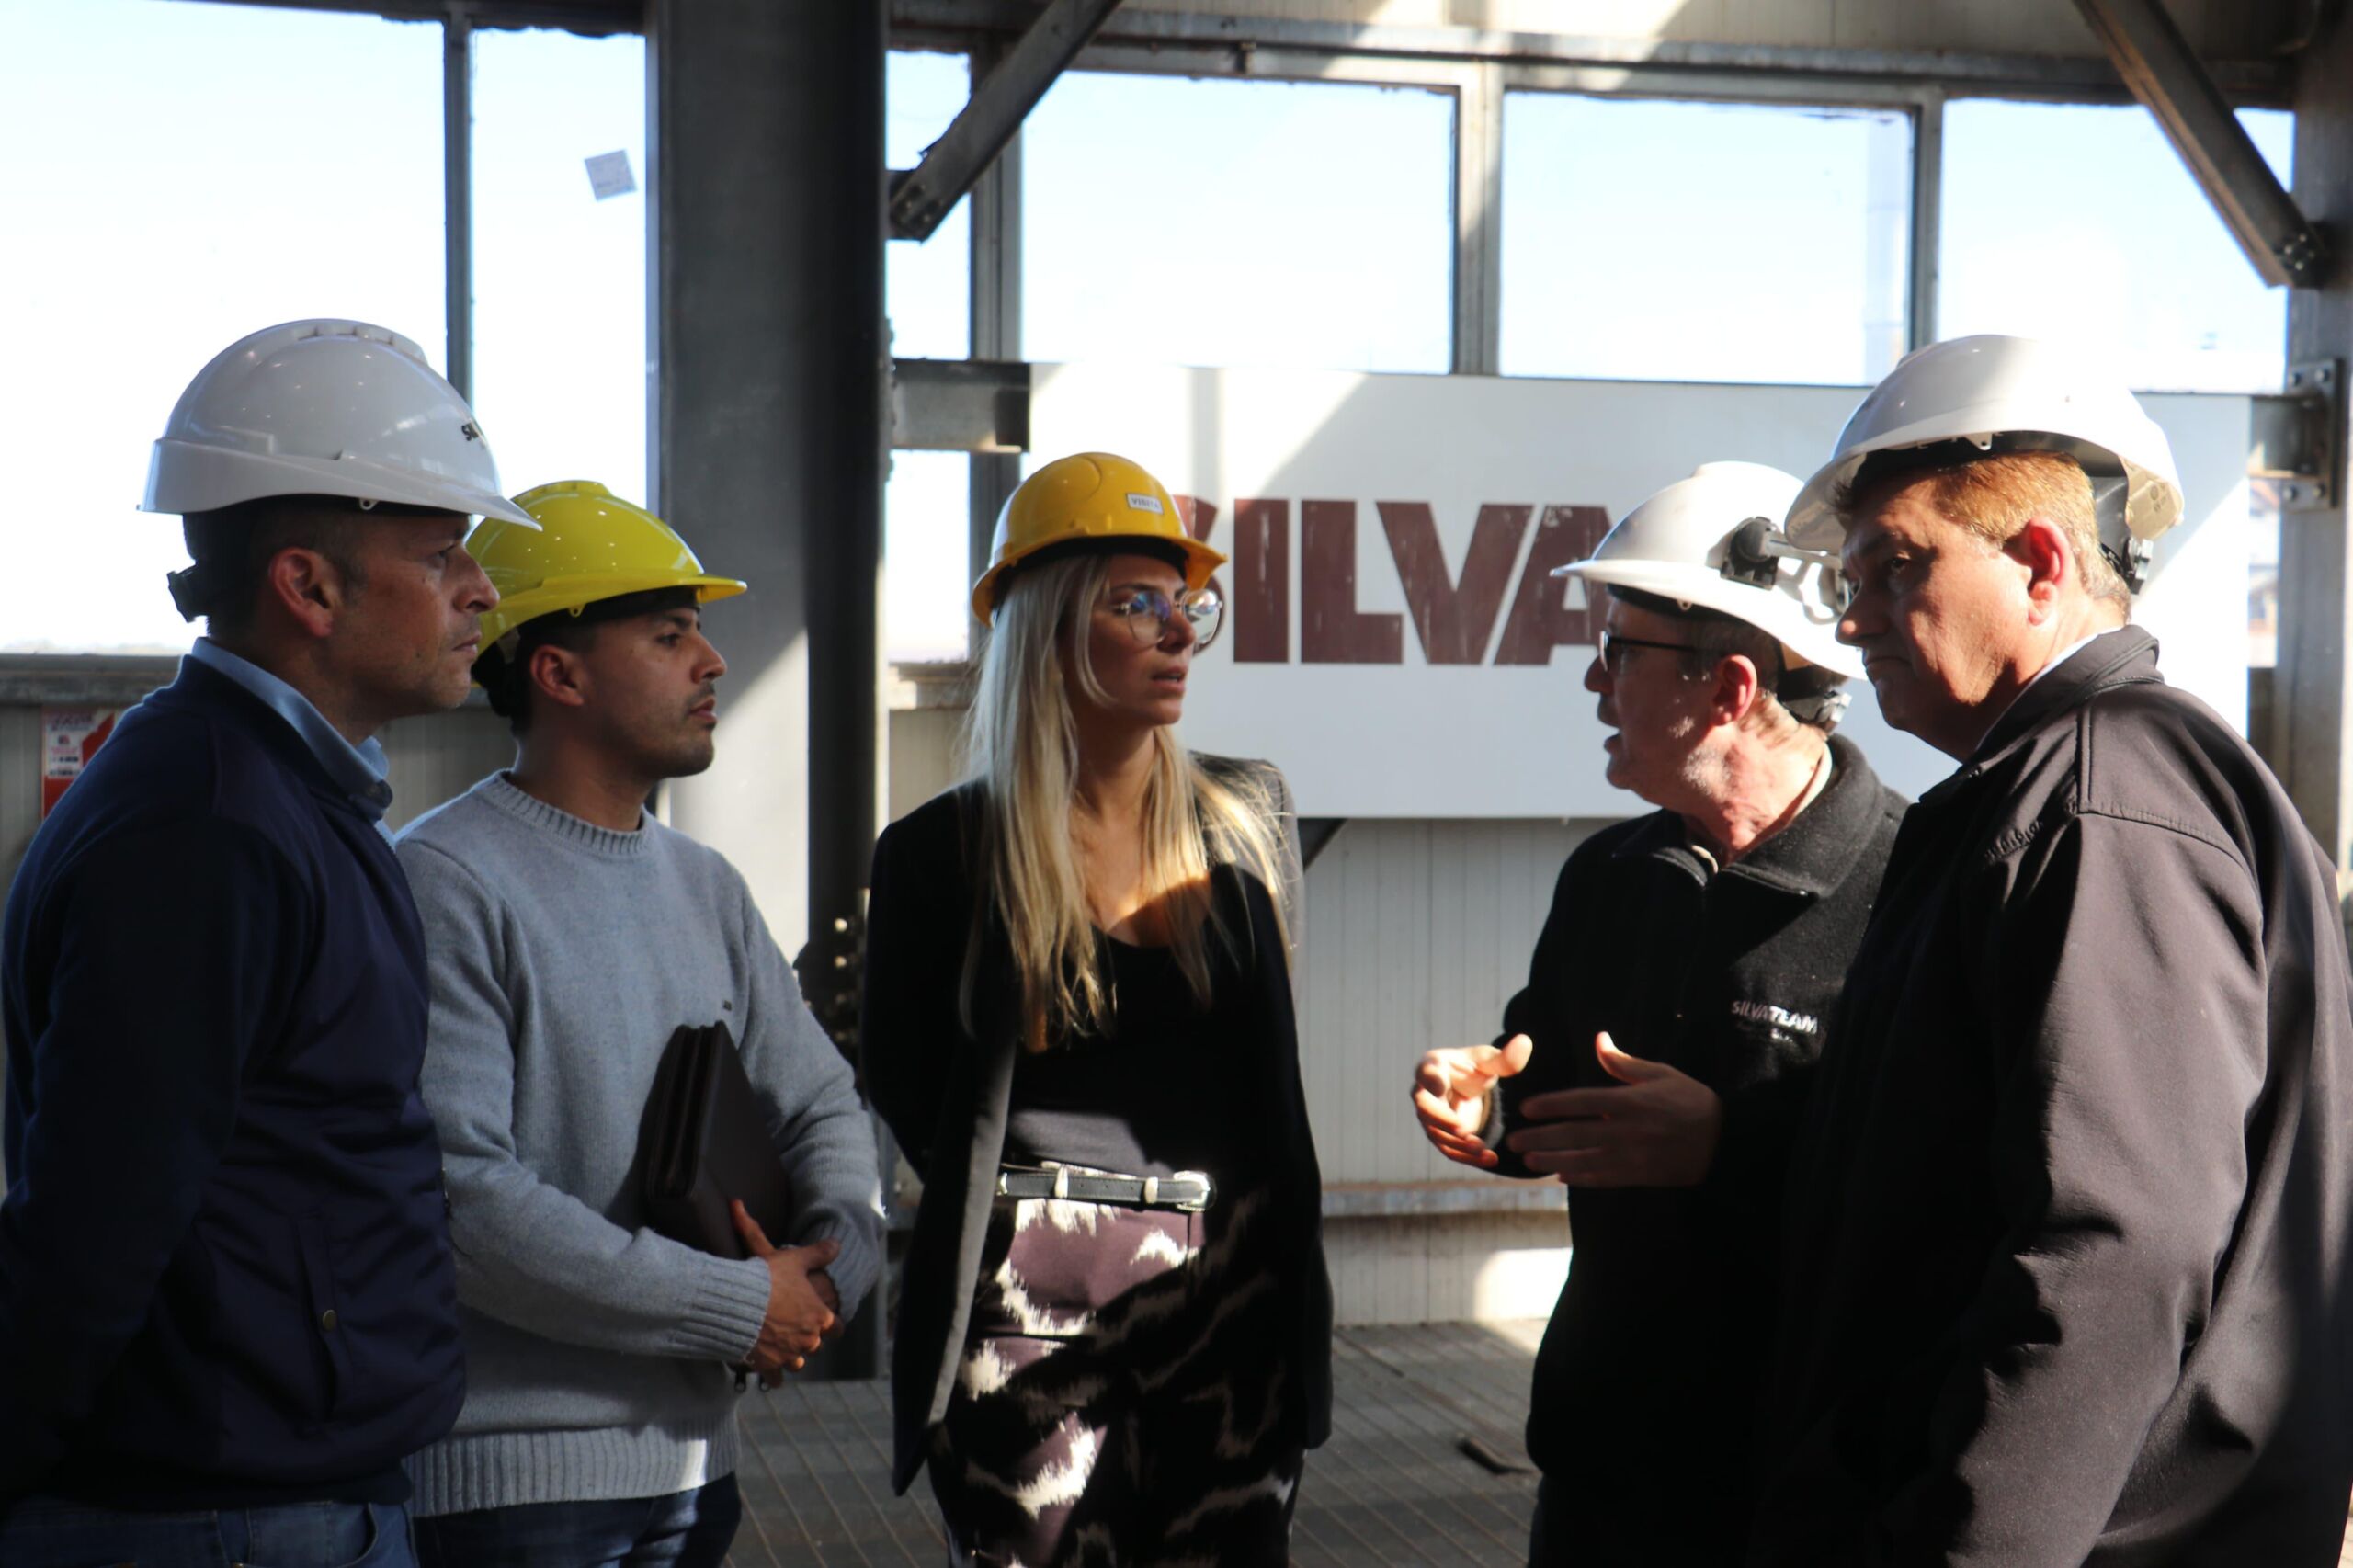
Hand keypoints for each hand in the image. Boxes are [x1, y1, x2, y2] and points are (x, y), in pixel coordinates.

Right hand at [732, 1200, 839, 1374]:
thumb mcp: (794, 1260)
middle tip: (800, 1333)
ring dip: (792, 1357)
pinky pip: (775, 1378)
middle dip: (809, 1340)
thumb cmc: (767, 1279)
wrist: (735, 1304)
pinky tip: (769, 1371)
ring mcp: (788, 1355)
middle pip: (816, 1346)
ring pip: (797, 1363)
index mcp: (819, 1317)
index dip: (832, 1325)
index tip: (828, 1324)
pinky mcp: (768, 1365)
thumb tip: (837, 1244)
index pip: (836, 1327)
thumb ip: (818, 1254)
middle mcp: (808, 1340)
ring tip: (783, 1350)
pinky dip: (772, 1375)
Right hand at [1411, 1035, 1533, 1168]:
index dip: (1430, 1079)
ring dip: (1458, 1144)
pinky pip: (1449, 1150)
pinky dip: (1468, 1158)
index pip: (1427, 1072)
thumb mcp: (1491, 1062)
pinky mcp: (1440, 1136)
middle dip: (1441, 1119)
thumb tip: (1526, 1041)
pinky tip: (1491, 1159)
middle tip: (1462, 1128)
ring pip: (1436, 1133)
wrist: (1467, 1090)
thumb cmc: (1474, 1069)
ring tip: (1483, 1148)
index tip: (1438, 1086)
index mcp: (1434, 1067)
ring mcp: (1429, 1118)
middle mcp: (1425, 1093)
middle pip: (1424, 1107)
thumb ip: (1506, 1057)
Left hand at [1506, 1032, 1721, 1187]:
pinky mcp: (1640, 1175)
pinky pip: (1604, 1178)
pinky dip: (1581, 1178)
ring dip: (1553, 1161)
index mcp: (1629, 1102)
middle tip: (1513, 1141)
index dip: (1551, 1106)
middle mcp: (1626, 1130)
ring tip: (1529, 1162)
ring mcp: (1632, 1156)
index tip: (1526, 1109)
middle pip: (1574, 1134)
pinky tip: (1562, 1176)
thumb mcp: (1661, 1074)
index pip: (1580, 1102)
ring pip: (1584, 1160)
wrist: (1723, 1141)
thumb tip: (1598, 1040)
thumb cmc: (1691, 1101)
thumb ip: (1624, 1063)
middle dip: (1541, 1138)